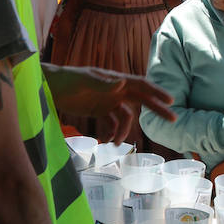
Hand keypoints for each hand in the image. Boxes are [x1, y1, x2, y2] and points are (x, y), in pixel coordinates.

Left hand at [43, 65, 174, 143]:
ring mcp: (108, 101)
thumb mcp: (84, 81)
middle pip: (142, 99)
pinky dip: (112, 132)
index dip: (157, 92)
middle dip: (157, 109)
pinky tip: (107, 142)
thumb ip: (103, 83)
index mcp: (115, 79)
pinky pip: (112, 123)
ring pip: (126, 116)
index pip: (141, 85)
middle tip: (173, 119)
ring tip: (117, 143)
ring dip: (125, 130)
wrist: (50, 87)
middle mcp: (115, 90)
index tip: (171, 101)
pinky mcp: (99, 110)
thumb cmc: (66, 80)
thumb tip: (123, 83)